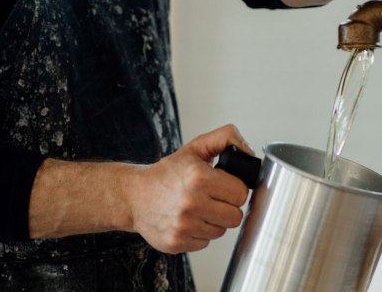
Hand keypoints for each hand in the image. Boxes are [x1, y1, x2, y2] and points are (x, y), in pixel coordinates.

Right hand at [126, 125, 252, 253]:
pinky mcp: (177, 242)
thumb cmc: (165, 174)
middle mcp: (191, 203)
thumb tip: (249, 152)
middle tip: (211, 198)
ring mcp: (184, 226)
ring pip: (221, 231)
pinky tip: (187, 220)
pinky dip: (199, 233)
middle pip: (235, 216)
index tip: (222, 186)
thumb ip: (225, 139)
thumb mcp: (194, 148)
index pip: (241, 193)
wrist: (133, 195)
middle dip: (226, 207)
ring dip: (213, 221)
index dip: (233, 188)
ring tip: (197, 209)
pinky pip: (205, 243)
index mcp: (199, 178)